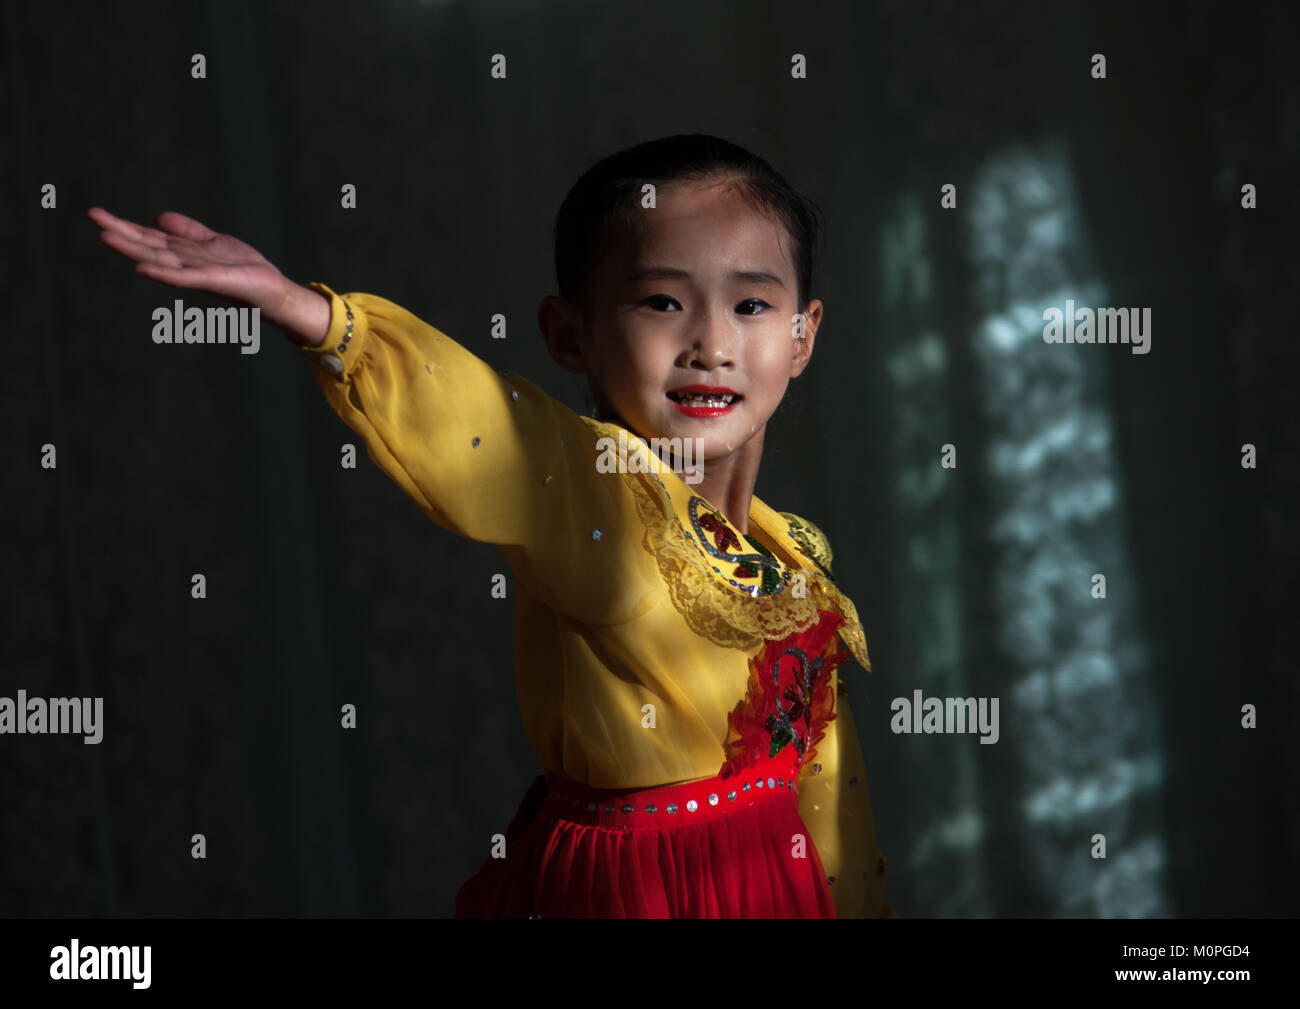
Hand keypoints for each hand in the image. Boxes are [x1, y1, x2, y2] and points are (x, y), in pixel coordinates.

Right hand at [86, 207, 296, 326]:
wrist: (271, 289)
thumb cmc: (243, 268)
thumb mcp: (212, 241)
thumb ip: (188, 231)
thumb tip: (159, 218)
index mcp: (183, 251)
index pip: (148, 236)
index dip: (124, 225)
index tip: (97, 214)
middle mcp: (184, 262)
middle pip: (147, 244)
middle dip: (121, 232)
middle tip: (92, 217)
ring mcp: (195, 272)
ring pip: (159, 259)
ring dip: (133, 249)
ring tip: (107, 238)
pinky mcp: (211, 280)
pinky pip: (183, 277)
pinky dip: (163, 273)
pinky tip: (143, 268)